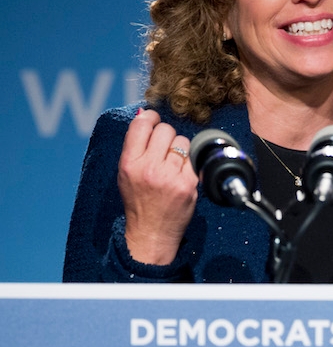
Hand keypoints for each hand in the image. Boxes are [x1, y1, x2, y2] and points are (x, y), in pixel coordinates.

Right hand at [117, 109, 198, 264]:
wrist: (151, 232)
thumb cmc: (138, 200)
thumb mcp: (125, 173)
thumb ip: (134, 145)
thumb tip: (144, 113)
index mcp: (129, 164)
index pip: (141, 125)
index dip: (149, 118)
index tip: (153, 120)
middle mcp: (149, 168)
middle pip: (165, 130)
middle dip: (165, 136)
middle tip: (162, 149)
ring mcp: (171, 175)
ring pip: (182, 141)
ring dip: (179, 148)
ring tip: (172, 163)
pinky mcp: (189, 182)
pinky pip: (193, 157)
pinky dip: (189, 162)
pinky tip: (181, 173)